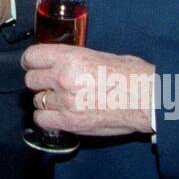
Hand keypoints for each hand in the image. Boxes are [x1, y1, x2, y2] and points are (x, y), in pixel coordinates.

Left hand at [21, 44, 154, 135]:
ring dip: (46, 101)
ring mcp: (65, 101)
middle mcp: (63, 78)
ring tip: (62, 101)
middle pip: (31, 80)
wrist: (148, 99)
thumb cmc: (132, 75)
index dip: (31, 62)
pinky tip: (60, 115)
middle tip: (51, 85)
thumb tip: (60, 63)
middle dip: (40, 82)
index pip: (31, 56)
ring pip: (37, 101)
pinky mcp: (70, 122)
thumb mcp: (100, 55)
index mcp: (70, 57)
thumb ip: (74, 60)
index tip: (33, 65)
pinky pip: (42, 120)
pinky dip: (48, 118)